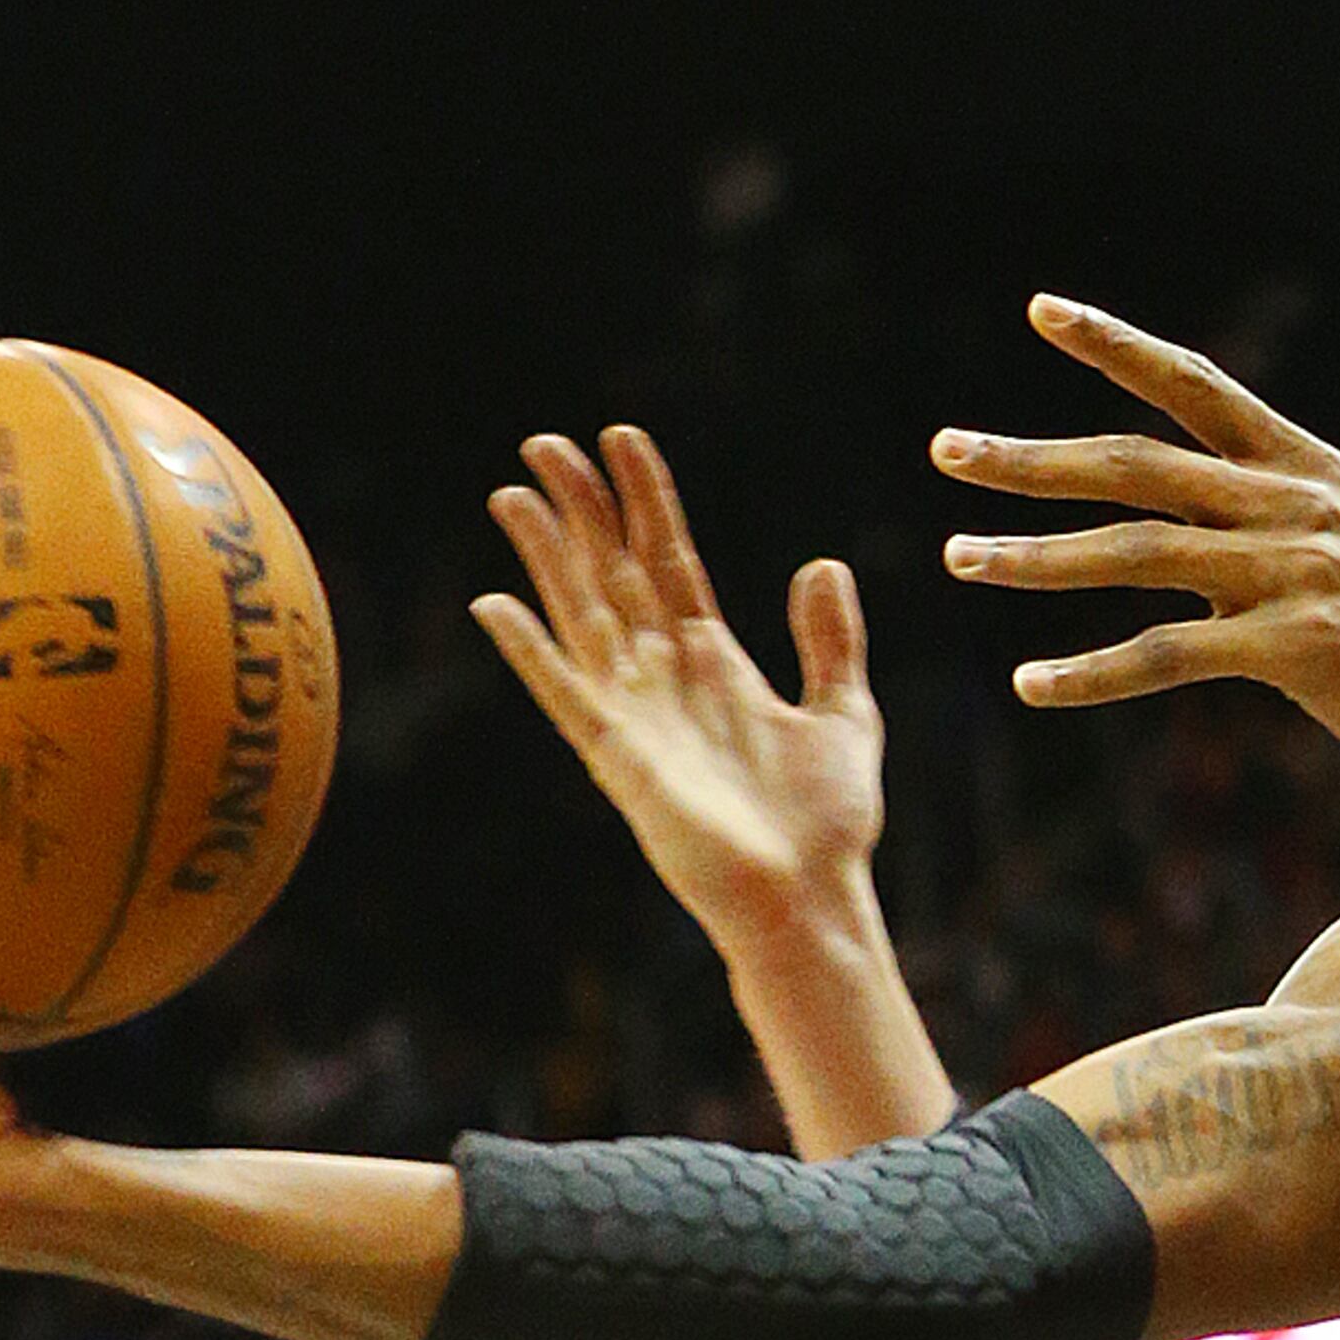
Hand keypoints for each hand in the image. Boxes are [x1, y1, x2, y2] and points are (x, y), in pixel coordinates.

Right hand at [475, 427, 891, 951]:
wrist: (812, 901)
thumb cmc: (828, 828)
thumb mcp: (844, 715)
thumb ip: (830, 642)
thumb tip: (821, 564)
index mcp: (714, 664)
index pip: (670, 560)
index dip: (646, 500)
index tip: (622, 437)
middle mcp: (666, 682)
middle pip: (613, 573)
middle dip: (582, 508)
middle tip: (546, 442)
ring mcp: (637, 718)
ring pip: (581, 615)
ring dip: (546, 557)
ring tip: (512, 493)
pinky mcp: (620, 761)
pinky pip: (565, 694)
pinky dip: (530, 652)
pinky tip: (494, 604)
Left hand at [937, 297, 1339, 791]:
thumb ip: (1276, 525)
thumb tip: (1205, 524)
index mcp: (1303, 469)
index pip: (1194, 388)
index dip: (1116, 346)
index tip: (1044, 313)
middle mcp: (1290, 506)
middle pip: (1134, 466)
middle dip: (1031, 458)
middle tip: (947, 452)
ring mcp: (1291, 575)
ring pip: (1133, 554)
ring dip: (1034, 558)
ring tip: (959, 559)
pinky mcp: (1292, 651)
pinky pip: (1166, 656)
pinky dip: (1090, 673)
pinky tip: (1031, 683)